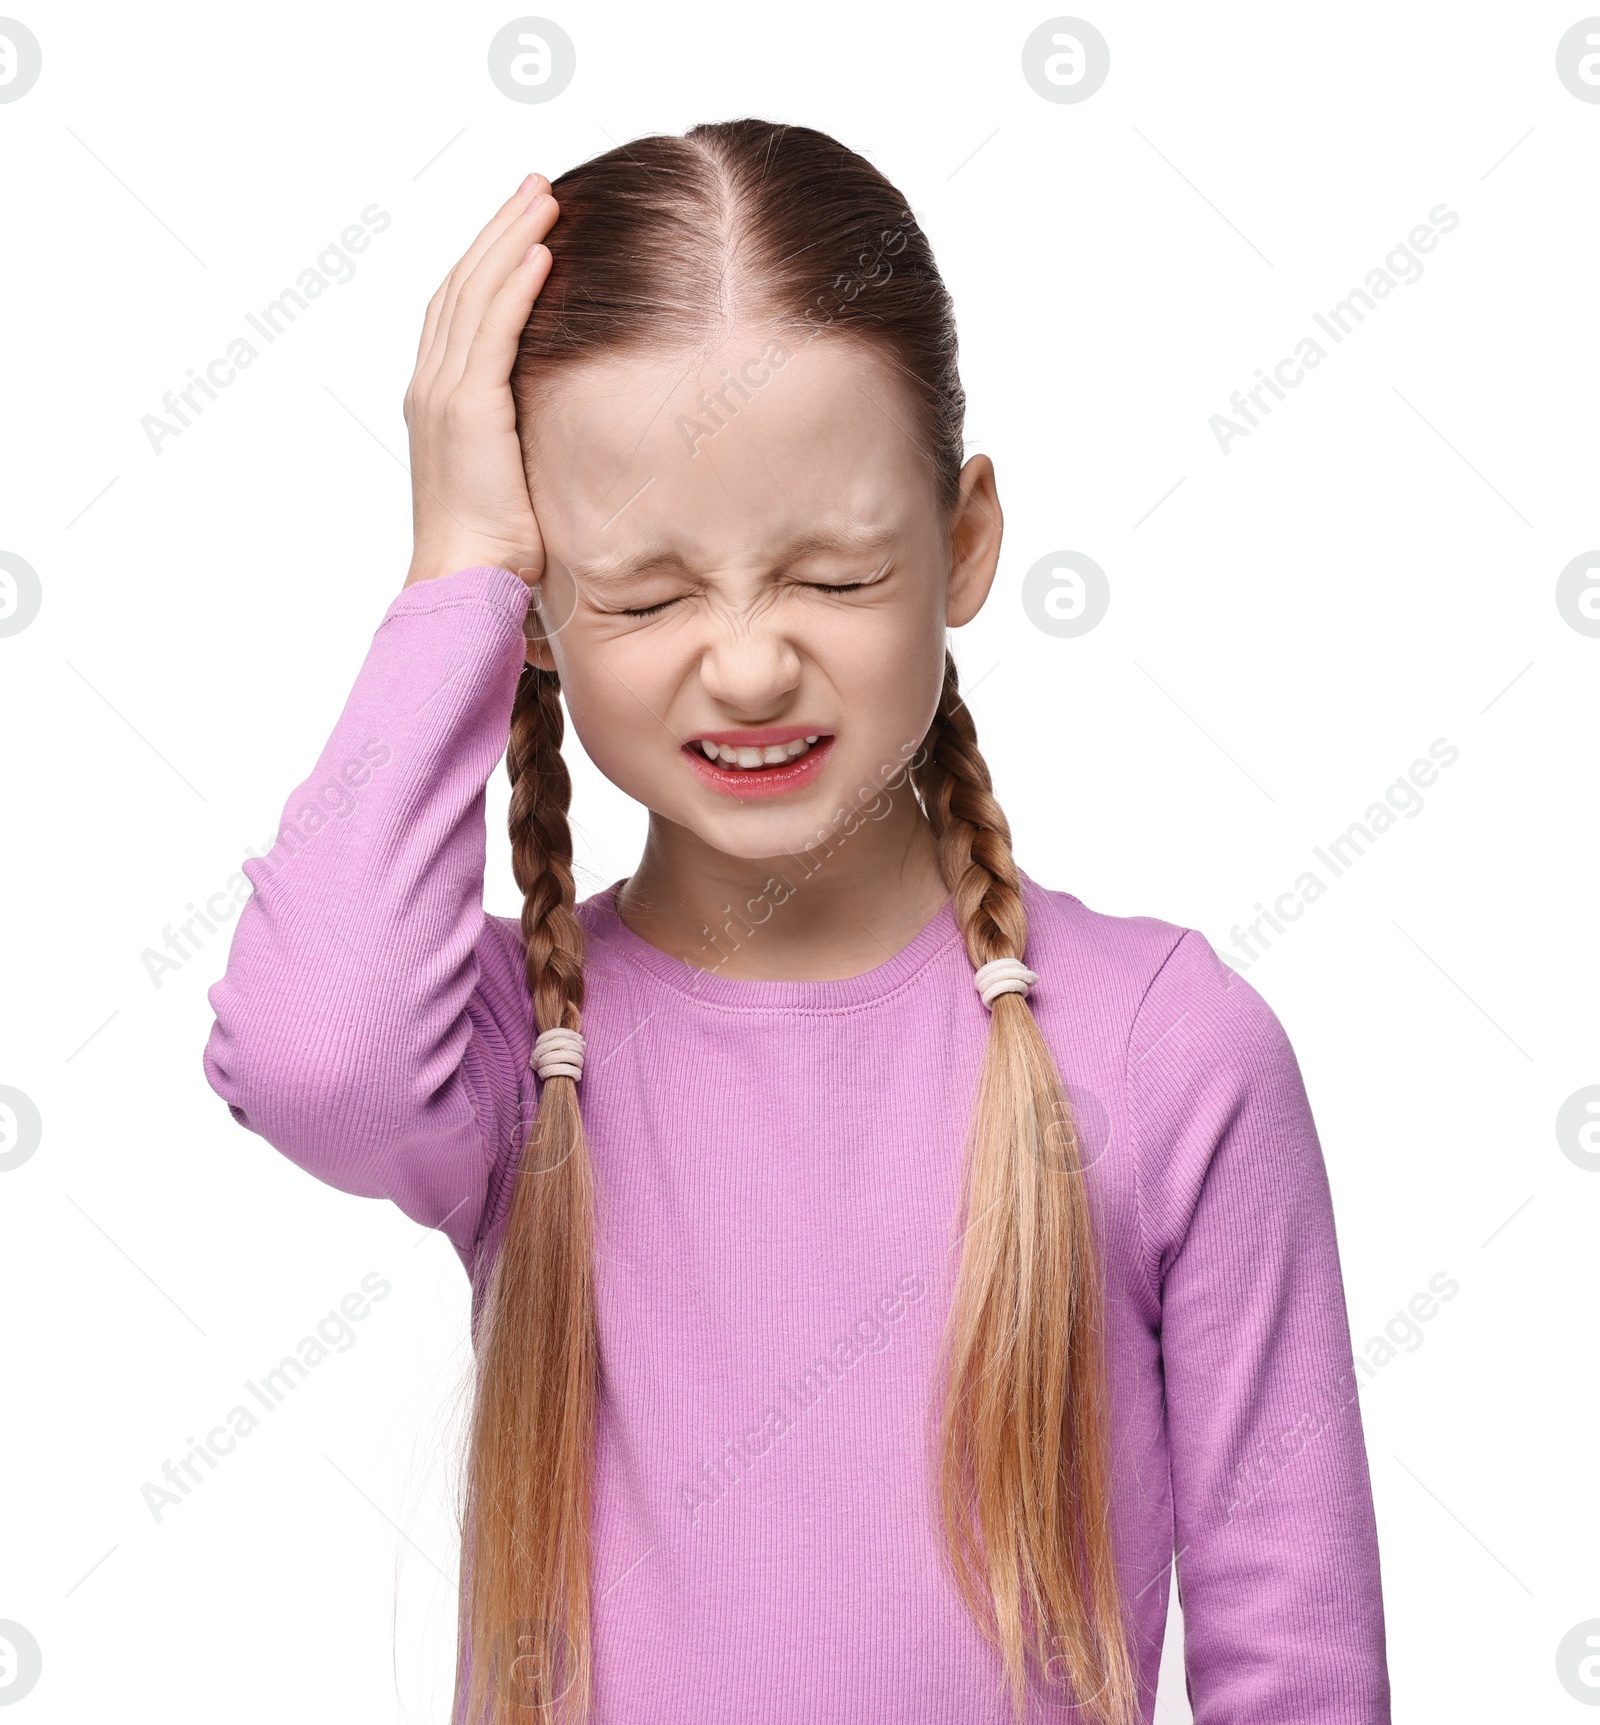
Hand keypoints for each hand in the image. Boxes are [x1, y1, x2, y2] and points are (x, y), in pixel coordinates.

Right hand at [402, 174, 559, 587]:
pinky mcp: (467, 408)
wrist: (463, 580)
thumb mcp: (510, 477)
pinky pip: (491, 331)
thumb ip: (522, 438)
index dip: (489, 259)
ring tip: (543, 198)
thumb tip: (564, 426)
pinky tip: (540, 252)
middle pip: (463, 284)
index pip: (460, 309)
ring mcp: (444, 394)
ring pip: (475, 294)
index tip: (524, 224)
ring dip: (510, 239)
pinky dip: (513, 286)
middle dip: (499, 230)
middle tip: (534, 186)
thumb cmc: (493, 548)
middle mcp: (432, 386)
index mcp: (439, 399)